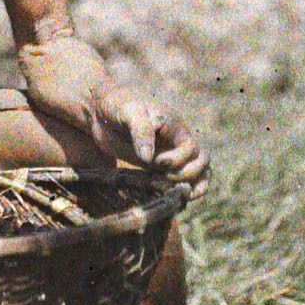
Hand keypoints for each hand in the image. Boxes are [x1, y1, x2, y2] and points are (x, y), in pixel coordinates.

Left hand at [90, 83, 210, 198]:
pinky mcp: (162, 167)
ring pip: (201, 170)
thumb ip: (140, 131)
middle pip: (201, 161)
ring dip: (192, 185)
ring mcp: (172, 154)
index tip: (156, 162)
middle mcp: (178, 140)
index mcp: (174, 125)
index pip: (190, 148)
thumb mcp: (128, 111)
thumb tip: (148, 159)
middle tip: (162, 176)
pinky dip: (188, 190)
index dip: (177, 160)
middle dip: (185, 174)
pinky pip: (186, 179)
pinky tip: (176, 199)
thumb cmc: (117, 105)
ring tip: (172, 192)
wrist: (102, 111)